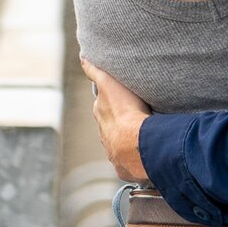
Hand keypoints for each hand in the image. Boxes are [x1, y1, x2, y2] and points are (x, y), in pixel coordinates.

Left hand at [81, 57, 151, 181]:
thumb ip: (95, 72)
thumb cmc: (125, 112)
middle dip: (118, 123)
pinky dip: (134, 158)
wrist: (136, 144)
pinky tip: (144, 155)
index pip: (103, 107)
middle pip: (110, 127)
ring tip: (142, 137)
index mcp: (102, 115)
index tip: (119, 99)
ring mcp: (114, 153)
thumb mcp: (109, 84)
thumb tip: (83, 58)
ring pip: (120, 145)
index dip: (111, 102)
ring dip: (128, 141)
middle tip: (133, 117)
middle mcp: (105, 135)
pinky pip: (129, 162)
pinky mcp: (124, 168)